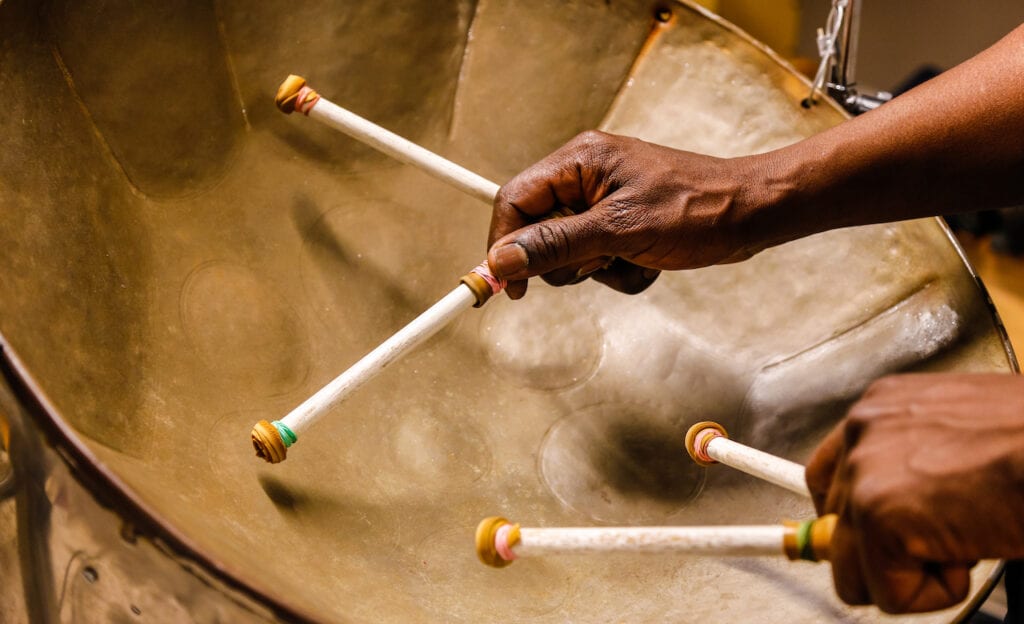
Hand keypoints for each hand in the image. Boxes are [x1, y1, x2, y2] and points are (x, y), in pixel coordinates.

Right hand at [486, 130, 767, 298]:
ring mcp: (604, 203)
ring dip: (598, 269)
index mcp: (579, 161)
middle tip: (600, 259)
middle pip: (537, 231)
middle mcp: (585, 178)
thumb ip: (556, 245)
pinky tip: (647, 263)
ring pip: (567, 253)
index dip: (505, 244)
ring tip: (632, 257)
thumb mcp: (620, 230)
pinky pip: (597, 262)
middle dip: (567, 259)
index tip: (509, 285)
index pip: (515, 200)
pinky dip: (619, 272)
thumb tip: (503, 259)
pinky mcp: (620, 226)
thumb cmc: (697, 208)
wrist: (751, 215)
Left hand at [805, 373, 1023, 612]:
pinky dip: (936, 592)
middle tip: (954, 535)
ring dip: (912, 573)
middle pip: (834, 527)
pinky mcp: (878, 516)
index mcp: (882, 407)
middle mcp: (862, 431)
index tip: (885, 537)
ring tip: (967, 540)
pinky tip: (975, 551)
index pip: (830, 477)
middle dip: (893, 549)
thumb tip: (896, 518)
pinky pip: (887, 592)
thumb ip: (913, 465)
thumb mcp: (961, 435)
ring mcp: (864, 472)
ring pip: (851, 569)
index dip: (857, 520)